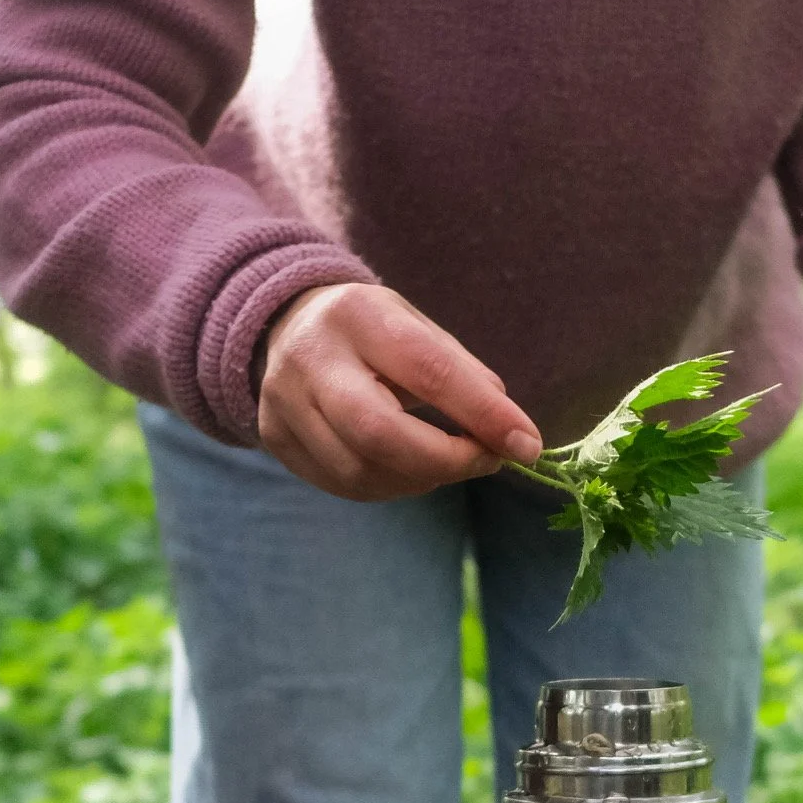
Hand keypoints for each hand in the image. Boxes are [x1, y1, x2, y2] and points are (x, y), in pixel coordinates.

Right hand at [257, 283, 542, 500]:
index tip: (526, 445)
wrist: (281, 325)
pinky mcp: (276, 439)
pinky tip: (408, 469)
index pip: (427, 371)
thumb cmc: (370, 331)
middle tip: (486, 461)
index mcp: (358, 316)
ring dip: (421, 479)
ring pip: (360, 472)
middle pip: (378, 434)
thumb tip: (511, 432)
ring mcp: (283, 404)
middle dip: (445, 461)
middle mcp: (311, 359)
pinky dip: (390, 486)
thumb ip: (463, 374)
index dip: (482, 414)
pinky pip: (343, 486)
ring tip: (446, 461)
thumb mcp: (416, 327)